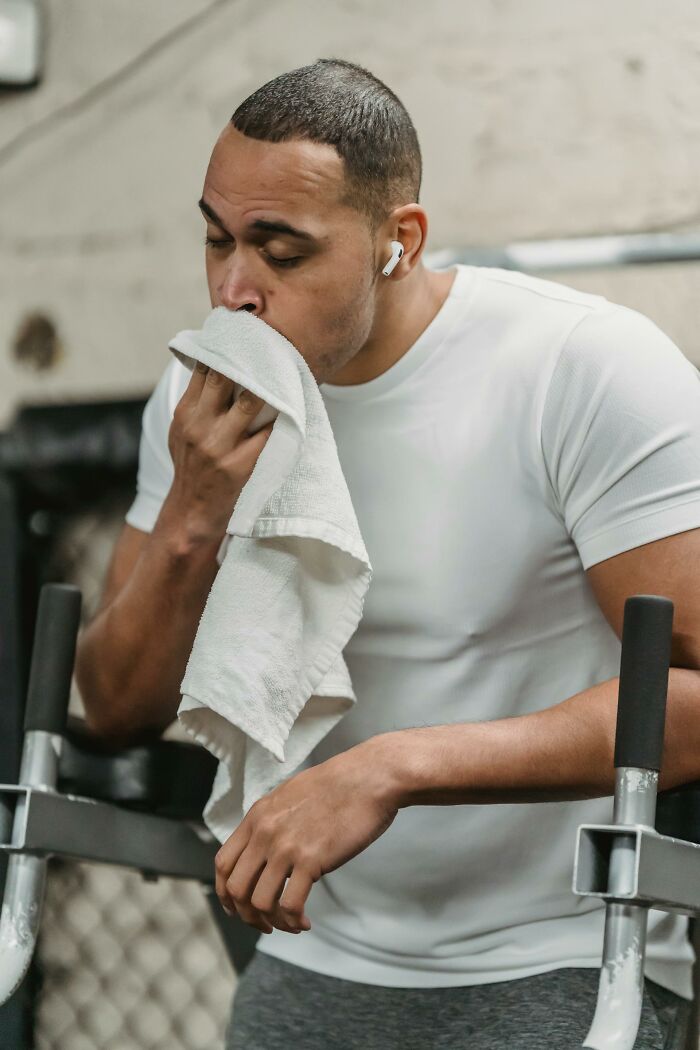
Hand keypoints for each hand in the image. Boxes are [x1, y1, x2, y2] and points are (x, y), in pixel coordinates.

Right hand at [166, 362, 274, 544]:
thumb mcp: (181, 432)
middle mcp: (199, 426)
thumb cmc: (191, 467)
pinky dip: (281, 418)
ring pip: (250, 401)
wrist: (191, 511)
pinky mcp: (239, 464)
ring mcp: (219, 446)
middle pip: (225, 377)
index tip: (244, 335)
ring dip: (270, 385)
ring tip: (285, 372)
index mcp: (185, 414)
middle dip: (249, 359)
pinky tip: (292, 406)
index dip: (225, 348)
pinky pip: (267, 433)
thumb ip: (196, 402)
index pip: (204, 369)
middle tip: (270, 345)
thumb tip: (213, 367)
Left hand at [214, 738, 400, 933]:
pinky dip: (293, 920)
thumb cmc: (339, 785)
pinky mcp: (311, 860)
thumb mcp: (291, 795)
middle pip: (236, 888)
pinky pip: (290, 904)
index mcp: (258, 816)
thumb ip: (273, 822)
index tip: (237, 907)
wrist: (369, 777)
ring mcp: (286, 846)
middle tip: (264, 923)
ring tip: (289, 924)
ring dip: (271, 922)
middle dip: (246, 915)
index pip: (223, 863)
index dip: (224, 893)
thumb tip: (268, 849)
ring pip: (259, 901)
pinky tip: (305, 921)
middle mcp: (265, 832)